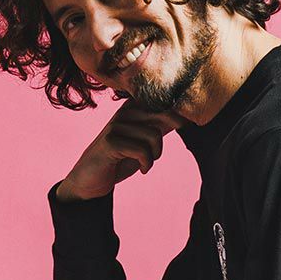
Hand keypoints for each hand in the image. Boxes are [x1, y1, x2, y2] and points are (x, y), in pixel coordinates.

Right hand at [52, 98, 184, 201]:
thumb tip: (185, 118)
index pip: (162, 101)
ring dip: (155, 154)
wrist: (93, 179)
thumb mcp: (144, 140)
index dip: (179, 113)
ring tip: (147, 162)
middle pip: (162, 112)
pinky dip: (147, 164)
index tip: (188, 124)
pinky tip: (143, 170)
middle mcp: (124, 111)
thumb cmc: (121, 158)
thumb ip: (160, 127)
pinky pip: (142, 150)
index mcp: (133, 107)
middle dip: (173, 127)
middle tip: (167, 144)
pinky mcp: (111, 142)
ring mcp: (116, 125)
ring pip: (153, 135)